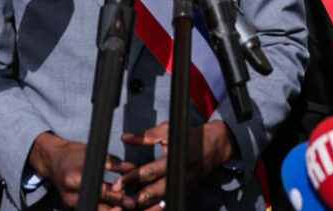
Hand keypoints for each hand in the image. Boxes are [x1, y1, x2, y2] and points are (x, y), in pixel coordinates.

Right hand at [28, 132, 132, 208]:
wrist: (53, 160)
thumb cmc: (74, 154)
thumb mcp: (93, 153)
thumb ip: (113, 161)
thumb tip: (132, 168)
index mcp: (75, 177)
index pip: (101, 191)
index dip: (117, 197)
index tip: (131, 201)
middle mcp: (70, 192)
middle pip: (98, 206)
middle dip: (116, 208)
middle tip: (131, 207)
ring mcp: (69, 201)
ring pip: (93, 210)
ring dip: (110, 210)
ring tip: (122, 208)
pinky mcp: (71, 206)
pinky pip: (89, 208)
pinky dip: (101, 209)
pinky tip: (113, 207)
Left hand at [112, 121, 234, 208]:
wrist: (215, 146)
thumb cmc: (189, 136)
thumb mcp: (167, 130)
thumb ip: (145, 136)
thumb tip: (124, 138)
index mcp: (175, 159)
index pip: (149, 173)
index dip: (132, 179)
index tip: (117, 184)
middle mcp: (180, 176)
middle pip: (155, 193)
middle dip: (136, 199)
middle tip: (120, 202)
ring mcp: (185, 187)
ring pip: (162, 202)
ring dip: (145, 206)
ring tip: (128, 208)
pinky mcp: (186, 193)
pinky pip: (169, 202)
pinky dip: (156, 207)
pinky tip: (143, 208)